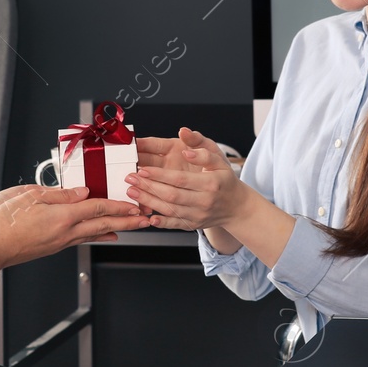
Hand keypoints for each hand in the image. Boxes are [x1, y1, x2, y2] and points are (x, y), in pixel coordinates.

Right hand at [0, 185, 149, 272]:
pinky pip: (82, 240)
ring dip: (116, 229)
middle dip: (127, 221)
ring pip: (95, 234)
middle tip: (145, 219)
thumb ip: (58, 193)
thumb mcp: (28, 195)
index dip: (120, 206)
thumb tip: (82, 191)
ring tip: (132, 227)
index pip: (99, 208)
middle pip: (103, 225)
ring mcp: (60, 243)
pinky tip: (104, 236)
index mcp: (62, 217)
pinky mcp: (53, 247)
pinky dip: (97, 236)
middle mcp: (65, 233)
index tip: (136, 204)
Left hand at [127, 128, 245, 230]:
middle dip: (148, 187)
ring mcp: (198, 215)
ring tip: (132, 191)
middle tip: (130, 179)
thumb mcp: (219, 160)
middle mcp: (205, 201)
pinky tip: (147, 216)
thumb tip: (185, 142)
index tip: (143, 169)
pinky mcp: (193, 224)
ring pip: (170, 210)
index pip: (180, 180)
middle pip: (172, 195)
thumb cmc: (225, 180)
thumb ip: (201, 149)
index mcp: (211, 183)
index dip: (160, 175)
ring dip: (148, 201)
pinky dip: (160, 222)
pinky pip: (174, 224)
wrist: (236, 207)